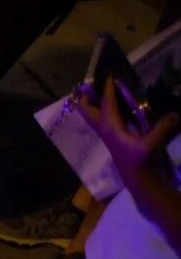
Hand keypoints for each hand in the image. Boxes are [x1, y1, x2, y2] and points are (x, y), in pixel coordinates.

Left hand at [81, 77, 178, 191]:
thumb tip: (175, 115)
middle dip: (86, 101)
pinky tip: (120, 107)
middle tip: (86, 86)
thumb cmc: (141, 163)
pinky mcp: (119, 141)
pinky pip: (110, 121)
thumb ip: (163, 129)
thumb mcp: (152, 145)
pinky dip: (111, 112)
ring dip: (96, 106)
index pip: (107, 105)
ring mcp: (112, 136)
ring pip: (98, 118)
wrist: (140, 182)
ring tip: (99, 92)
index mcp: (111, 129)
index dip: (108, 90)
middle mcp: (107, 131)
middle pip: (90, 114)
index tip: (109, 76)